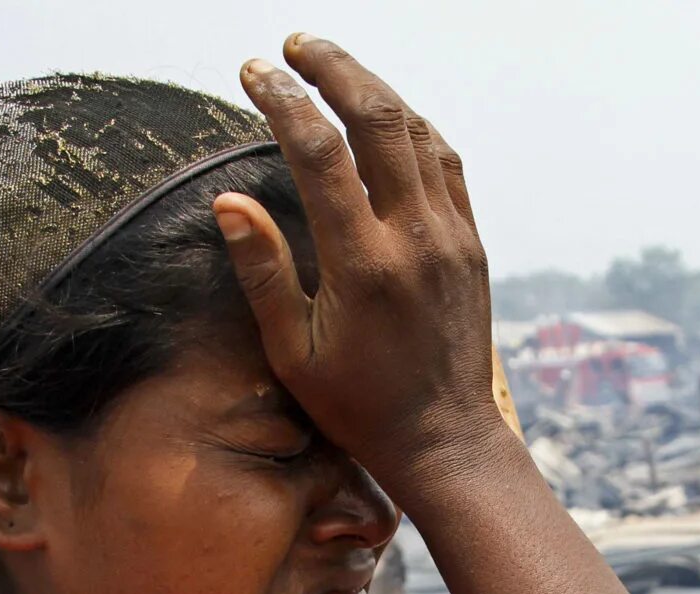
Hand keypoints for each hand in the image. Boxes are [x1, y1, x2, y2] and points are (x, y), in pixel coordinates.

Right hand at [215, 35, 509, 499]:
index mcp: (365, 266)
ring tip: (333, 68)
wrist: (445, 441)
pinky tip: (385, 115)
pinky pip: (447, 163)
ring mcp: (452, 238)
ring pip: (418, 132)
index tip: (254, 72)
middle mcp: (415, 240)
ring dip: (376, 90)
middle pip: (378, 120)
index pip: (320, 154)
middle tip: (295, 46)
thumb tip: (227, 202)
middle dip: (335, 69)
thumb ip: (263, 272)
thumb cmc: (360, 407)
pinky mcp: (471, 244)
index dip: (284, 101)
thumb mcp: (295, 353)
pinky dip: (413, 127)